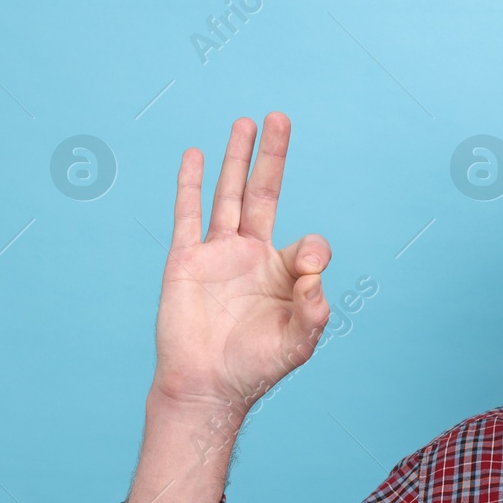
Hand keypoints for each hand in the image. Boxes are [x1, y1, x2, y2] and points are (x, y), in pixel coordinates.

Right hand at [149, 112, 331, 416]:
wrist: (208, 386)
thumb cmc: (256, 367)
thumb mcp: (300, 341)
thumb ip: (315, 306)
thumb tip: (315, 267)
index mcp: (283, 273)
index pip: (307, 243)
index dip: (313, 253)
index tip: (308, 274)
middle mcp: (251, 255)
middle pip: (264, 193)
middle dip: (273, 157)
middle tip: (280, 117)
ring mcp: (217, 254)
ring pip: (228, 194)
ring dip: (237, 158)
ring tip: (246, 122)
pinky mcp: (186, 260)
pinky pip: (188, 214)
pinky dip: (190, 183)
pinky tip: (194, 154)